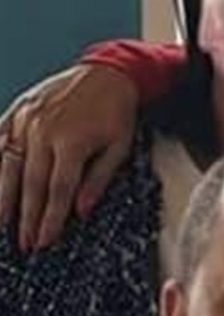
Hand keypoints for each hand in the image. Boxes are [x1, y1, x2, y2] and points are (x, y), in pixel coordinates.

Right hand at [0, 65, 138, 250]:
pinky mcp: (16, 112)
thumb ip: (100, 178)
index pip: (59, 189)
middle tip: (24, 244)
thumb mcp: (120, 145)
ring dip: (3, 198)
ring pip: (7, 166)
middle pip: (31, 183)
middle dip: (26, 217)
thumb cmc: (116, 110)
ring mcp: (26, 120)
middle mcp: (44, 131)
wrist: (107, 71)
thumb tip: (82, 211)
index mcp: (73, 141)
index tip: (44, 242)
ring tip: (2, 225)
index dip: (50, 218)